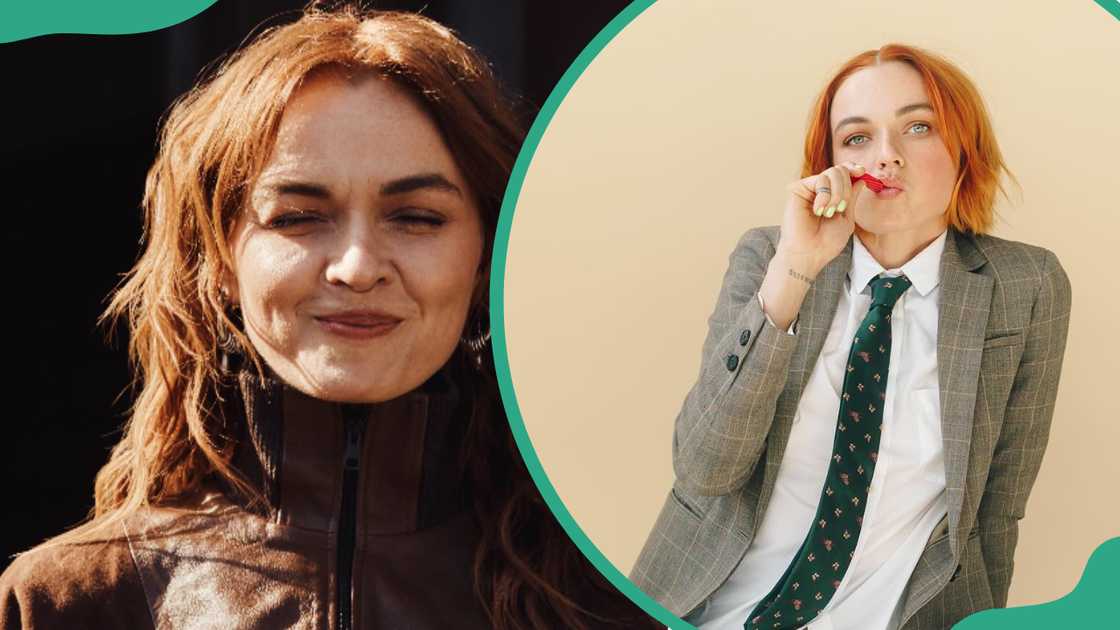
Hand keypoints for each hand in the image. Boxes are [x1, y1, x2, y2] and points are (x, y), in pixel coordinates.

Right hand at [777, 162, 866, 277]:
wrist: (810, 253)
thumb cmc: (827, 241)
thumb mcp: (847, 217)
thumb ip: (852, 197)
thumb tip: (860, 177)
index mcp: (832, 195)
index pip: (843, 173)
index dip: (853, 168)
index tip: (862, 172)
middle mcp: (820, 189)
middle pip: (840, 170)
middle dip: (846, 189)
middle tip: (840, 208)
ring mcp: (809, 188)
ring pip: (833, 172)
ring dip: (837, 194)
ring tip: (829, 213)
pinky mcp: (798, 188)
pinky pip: (821, 180)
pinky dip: (825, 195)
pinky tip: (819, 210)